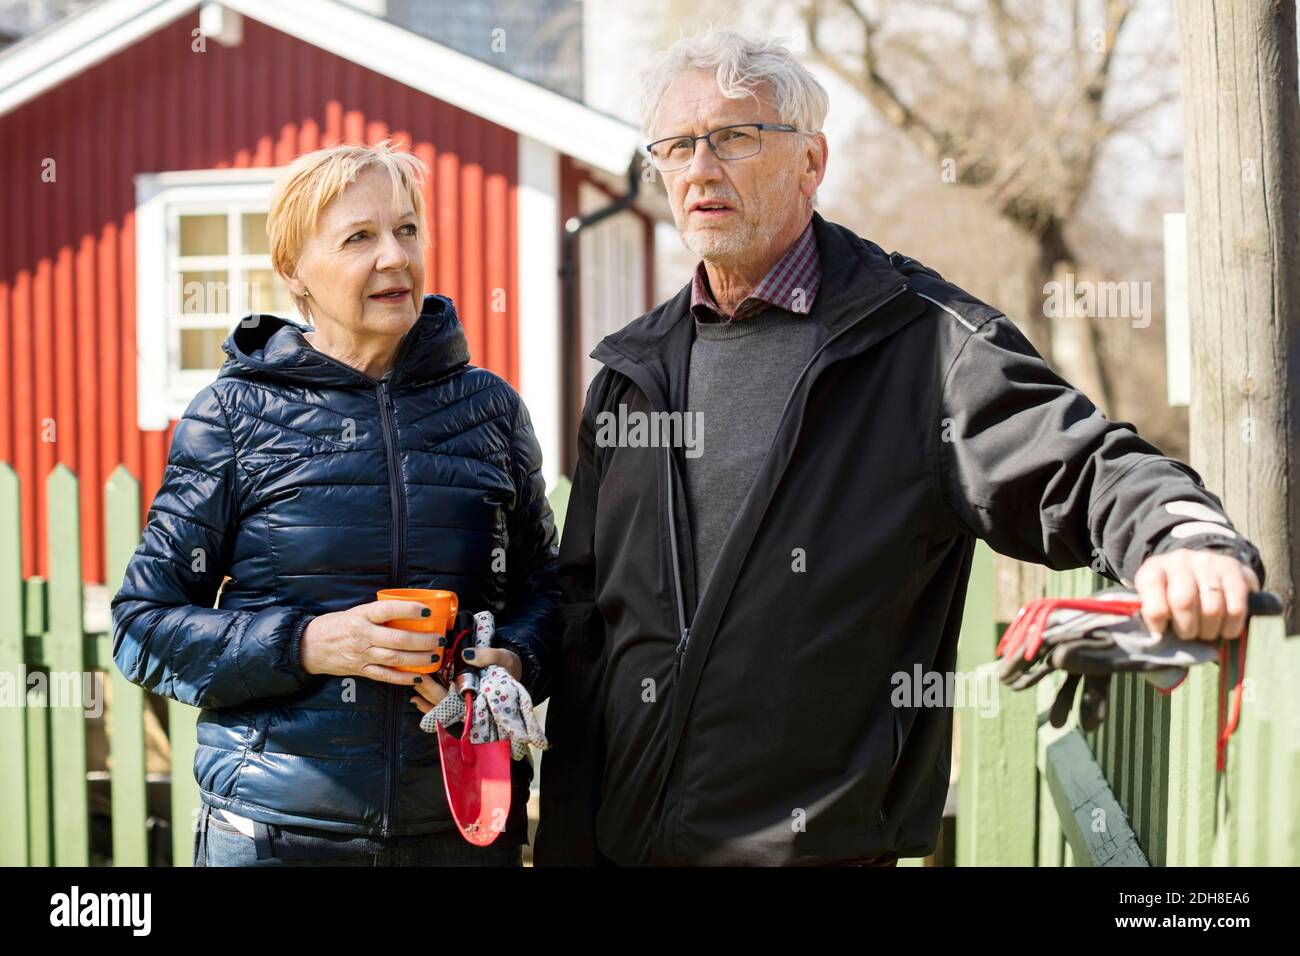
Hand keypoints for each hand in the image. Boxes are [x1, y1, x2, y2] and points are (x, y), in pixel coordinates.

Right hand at [300, 600, 448, 684]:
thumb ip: (380, 613)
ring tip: (434, 656)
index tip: (427, 611)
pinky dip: (403, 678)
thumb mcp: (357, 611)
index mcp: (362, 615)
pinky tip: (418, 676)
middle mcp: (363, 635)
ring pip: (395, 658)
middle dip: (422, 640)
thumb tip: (411, 611)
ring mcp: (362, 654)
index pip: (388, 610)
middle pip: (397, 639)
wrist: (310, 645)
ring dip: (418, 658)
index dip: (409, 610)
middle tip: (439, 638)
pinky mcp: (361, 670)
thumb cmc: (338, 625)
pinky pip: (385, 676)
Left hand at [409, 645, 522, 715]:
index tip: (422, 680)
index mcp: (478, 695)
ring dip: (425, 696)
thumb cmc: (509, 665)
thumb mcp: (502, 657)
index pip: (453, 700)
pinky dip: (428, 703)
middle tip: (414, 678)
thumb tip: (466, 654)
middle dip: (426, 690)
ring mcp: (463, 701)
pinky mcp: (461, 697)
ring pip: (440, 703)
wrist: (514, 670)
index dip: (435, 692)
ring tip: (412, 684)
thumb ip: (486, 655)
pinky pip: (442, 704)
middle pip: (442, 701)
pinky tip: (416, 698)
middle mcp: (468, 702)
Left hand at [1132, 549, 1260, 640]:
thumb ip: (1153, 617)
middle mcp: (1180, 560)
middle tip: (1188, 635)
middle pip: (1183, 601)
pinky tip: (1225, 630)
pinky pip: (1236, 607)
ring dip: (1209, 630)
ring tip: (1206, 632)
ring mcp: (1208, 562)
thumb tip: (1158, 639)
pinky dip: (1231, 627)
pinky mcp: (1234, 569)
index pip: (1150, 586)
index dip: (1155, 615)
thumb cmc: (1174, 597)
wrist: (1204, 572)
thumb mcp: (1156, 602)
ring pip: (1212, 607)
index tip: (1161, 630)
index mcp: (1154, 568)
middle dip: (1186, 628)